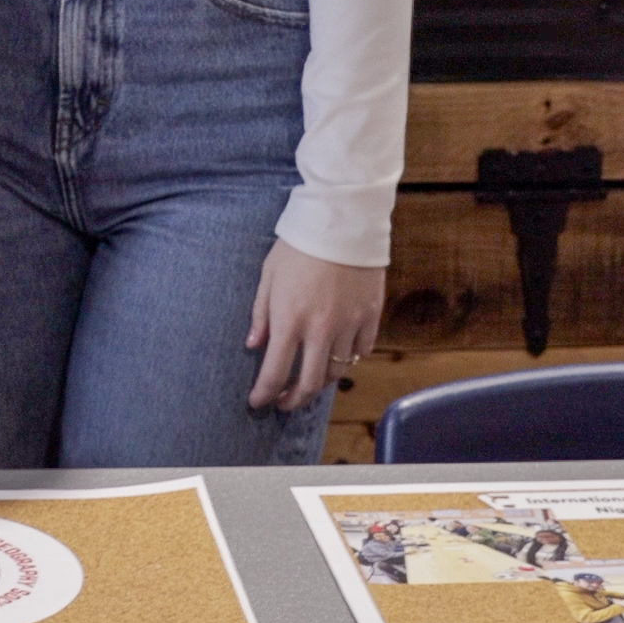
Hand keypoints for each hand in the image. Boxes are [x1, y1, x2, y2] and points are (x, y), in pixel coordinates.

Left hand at [246, 239, 385, 410]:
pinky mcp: (370, 315)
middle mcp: (321, 329)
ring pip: (338, 371)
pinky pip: (362, 350)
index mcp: (290, 320)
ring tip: (311, 378)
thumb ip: (261, 315)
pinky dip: (350, 358)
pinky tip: (339, 354)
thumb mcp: (269, 275)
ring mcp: (349, 324)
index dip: (264, 394)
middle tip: (285, 402)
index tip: (257, 402)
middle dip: (294, 400)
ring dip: (322, 381)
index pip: (275, 373)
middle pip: (310, 384)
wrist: (342, 220)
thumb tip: (253, 345)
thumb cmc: (298, 244)